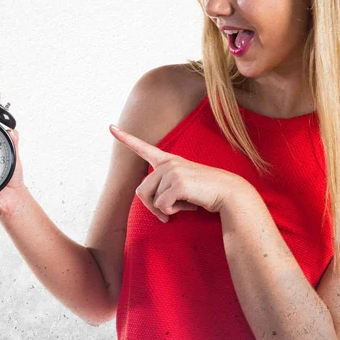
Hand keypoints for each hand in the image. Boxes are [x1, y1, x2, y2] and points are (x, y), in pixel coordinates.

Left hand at [109, 124, 242, 221]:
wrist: (228, 193)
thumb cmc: (203, 192)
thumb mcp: (180, 187)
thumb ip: (163, 190)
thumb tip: (156, 208)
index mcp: (168, 160)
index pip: (142, 147)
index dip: (125, 138)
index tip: (111, 127)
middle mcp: (168, 163)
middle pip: (141, 191)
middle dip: (151, 207)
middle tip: (168, 213)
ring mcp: (173, 171)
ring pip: (151, 200)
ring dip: (164, 210)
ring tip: (183, 204)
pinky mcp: (178, 184)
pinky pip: (162, 206)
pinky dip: (172, 212)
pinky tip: (188, 206)